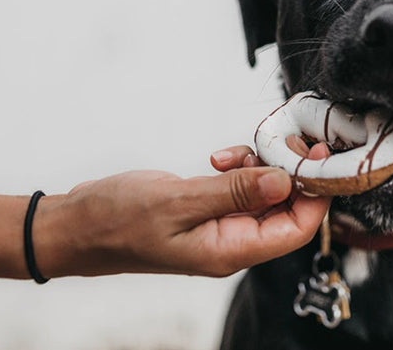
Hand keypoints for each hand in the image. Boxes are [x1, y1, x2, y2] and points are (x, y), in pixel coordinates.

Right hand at [33, 141, 330, 277]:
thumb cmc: (116, 221)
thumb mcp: (178, 201)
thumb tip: (285, 180)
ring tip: (236, 151)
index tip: (317, 156)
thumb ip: (234, 191)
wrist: (75, 226)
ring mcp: (219, 227)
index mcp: (230, 252)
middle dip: (291, 173)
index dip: (316, 194)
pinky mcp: (207, 210)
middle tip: (283, 139)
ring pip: (264, 195)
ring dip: (261, 166)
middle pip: (287, 210)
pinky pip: (240, 189)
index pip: (297, 229)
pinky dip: (238, 168)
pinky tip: (217, 158)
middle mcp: (231, 244)